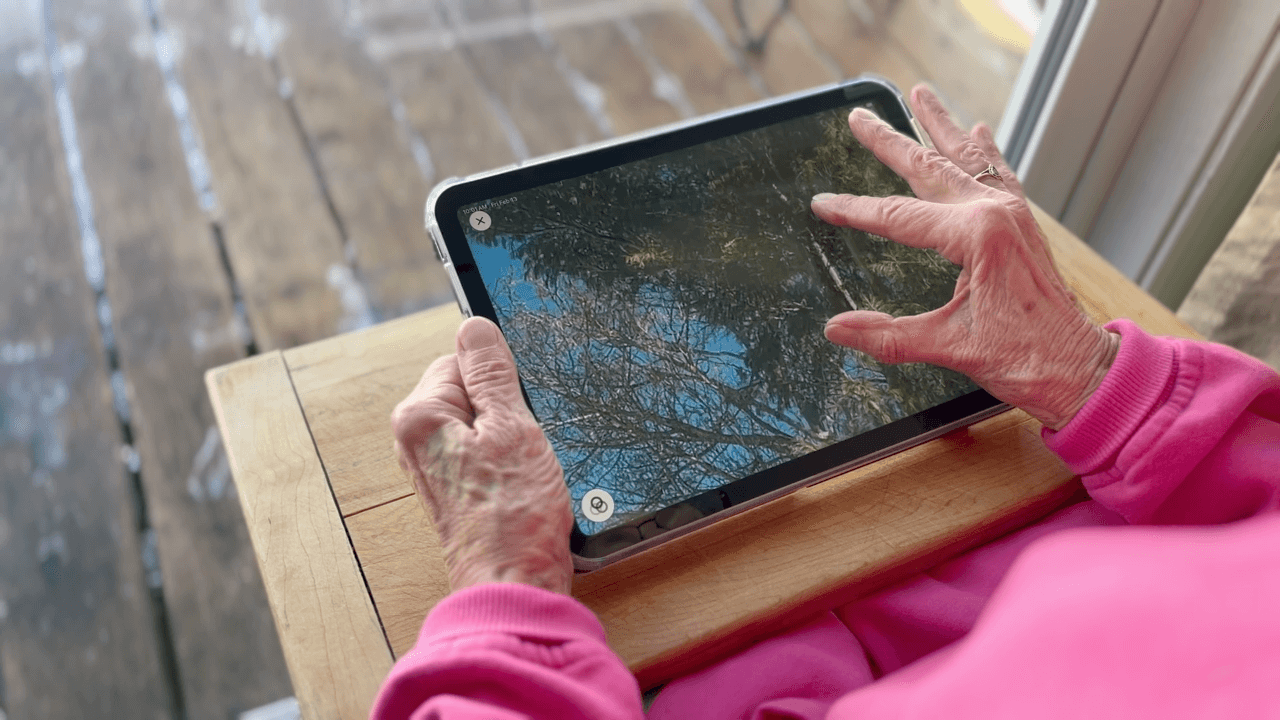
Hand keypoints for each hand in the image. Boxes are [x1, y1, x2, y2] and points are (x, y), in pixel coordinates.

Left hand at [392, 317, 573, 593]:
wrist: (514, 581)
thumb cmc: (512, 513)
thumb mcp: (512, 424)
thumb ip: (491, 371)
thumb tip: (474, 327)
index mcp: (419, 416)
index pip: (462, 360)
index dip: (502, 378)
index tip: (521, 402)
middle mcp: (416, 441)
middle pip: (472, 392)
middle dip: (508, 409)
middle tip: (525, 440)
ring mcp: (436, 468)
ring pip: (484, 424)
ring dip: (513, 437)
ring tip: (524, 468)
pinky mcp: (457, 490)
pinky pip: (486, 453)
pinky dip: (509, 460)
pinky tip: (523, 483)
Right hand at [811, 84, 1118, 429]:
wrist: (1080, 367)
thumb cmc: (1024, 358)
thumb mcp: (949, 347)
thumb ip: (888, 336)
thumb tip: (837, 329)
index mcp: (977, 236)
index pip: (898, 218)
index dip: (855, 210)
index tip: (822, 203)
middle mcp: (996, 213)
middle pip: (929, 170)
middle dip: (891, 142)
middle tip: (860, 117)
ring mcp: (1013, 215)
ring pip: (967, 160)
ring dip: (940, 127)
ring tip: (921, 94)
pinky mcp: (1023, 226)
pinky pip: (1000, 175)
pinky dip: (984, 151)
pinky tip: (979, 130)